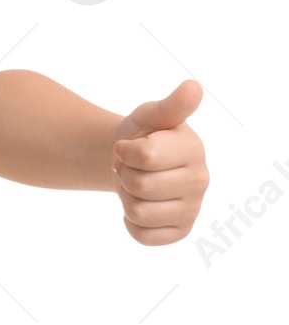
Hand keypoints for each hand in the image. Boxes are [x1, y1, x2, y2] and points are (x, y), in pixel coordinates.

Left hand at [111, 80, 206, 244]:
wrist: (133, 161)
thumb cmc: (144, 135)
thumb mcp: (150, 115)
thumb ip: (170, 106)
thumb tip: (192, 87)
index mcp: (192, 149)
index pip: (144, 157)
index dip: (124, 152)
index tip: (127, 147)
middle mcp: (200, 180)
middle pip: (138, 186)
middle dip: (123, 175)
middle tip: (131, 167)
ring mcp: (192, 208)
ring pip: (137, 212)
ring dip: (125, 198)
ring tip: (136, 184)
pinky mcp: (181, 231)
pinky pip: (142, 236)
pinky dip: (130, 222)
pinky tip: (141, 205)